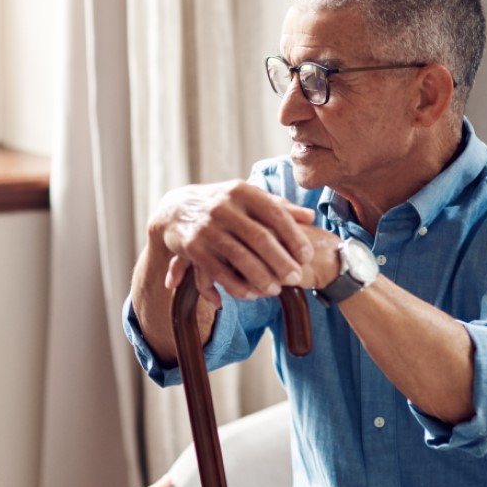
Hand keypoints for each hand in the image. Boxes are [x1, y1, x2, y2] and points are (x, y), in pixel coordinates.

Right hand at [153, 181, 316, 306]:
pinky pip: (219, 272)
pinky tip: (251, 295)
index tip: (307, 256)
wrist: (175, 210)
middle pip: (259, 238)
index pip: (274, 213)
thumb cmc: (222, 204)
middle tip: (295, 278)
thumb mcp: (247, 198)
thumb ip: (277, 206)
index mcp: (241, 191)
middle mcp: (223, 207)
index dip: (293, 236)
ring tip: (276, 291)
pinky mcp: (193, 248)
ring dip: (261, 277)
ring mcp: (207, 228)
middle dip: (280, 261)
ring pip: (240, 258)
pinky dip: (236, 286)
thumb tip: (310, 217)